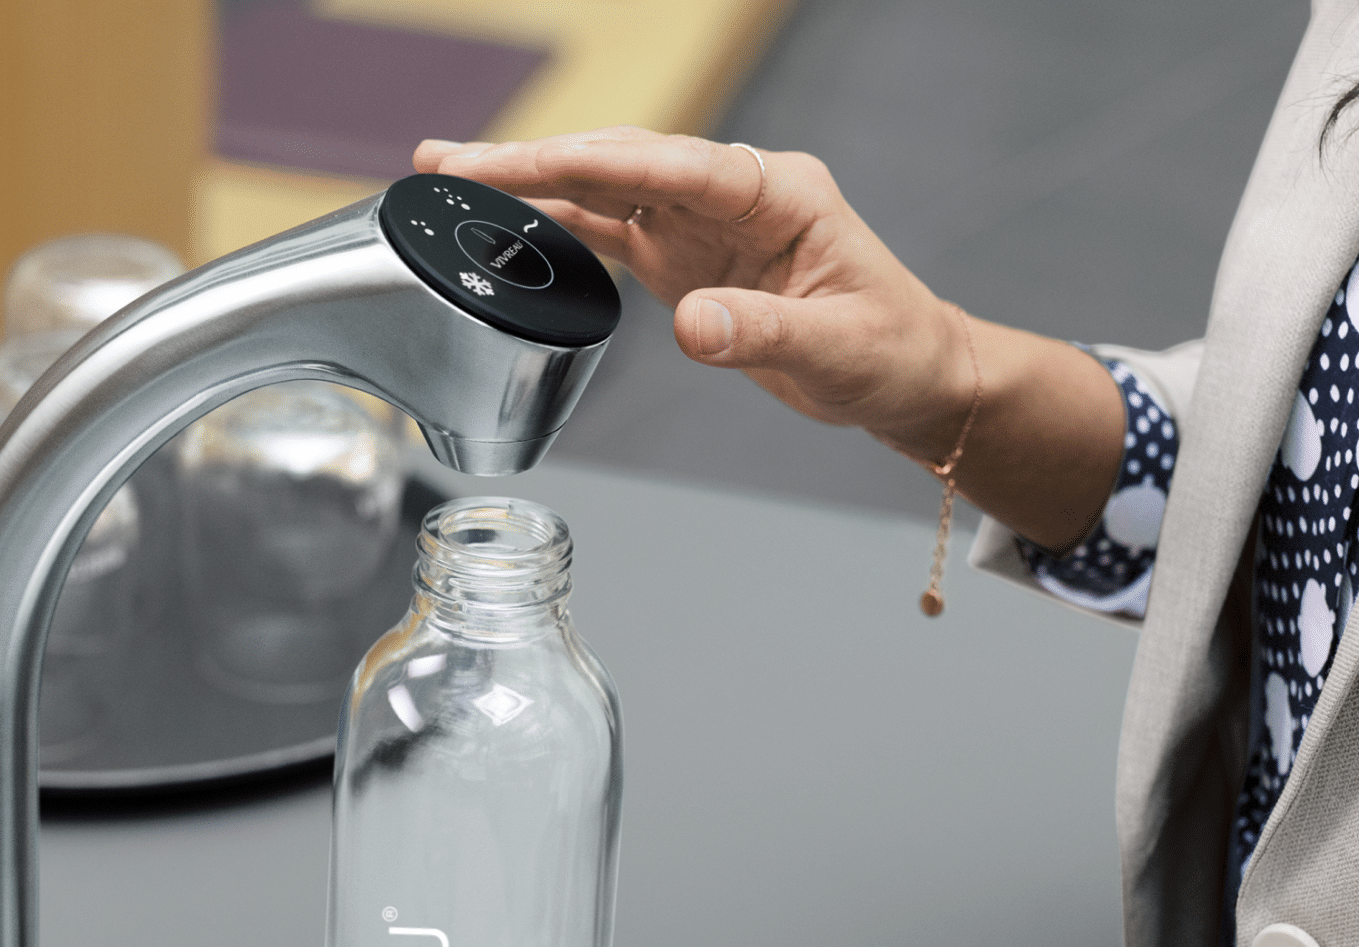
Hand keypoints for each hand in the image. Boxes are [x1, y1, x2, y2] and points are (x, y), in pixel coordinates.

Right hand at [414, 128, 973, 454]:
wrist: (911, 375)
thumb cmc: (892, 351)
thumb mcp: (838, 350)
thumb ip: (763, 334)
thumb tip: (692, 325)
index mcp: (778, 193)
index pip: (670, 164)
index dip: (591, 161)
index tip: (521, 164)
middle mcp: (736, 194)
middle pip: (622, 162)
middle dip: (533, 160)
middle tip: (447, 163)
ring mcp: (706, 223)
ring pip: (606, 188)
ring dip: (532, 183)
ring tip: (450, 177)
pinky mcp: (687, 258)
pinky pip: (611, 230)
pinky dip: (557, 225)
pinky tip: (503, 222)